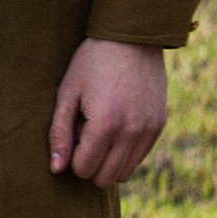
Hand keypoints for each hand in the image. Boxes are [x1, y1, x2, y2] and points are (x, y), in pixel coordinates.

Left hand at [49, 37, 168, 187]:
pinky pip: (140, 157)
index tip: (70, 132)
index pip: (85, 168)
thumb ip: (59, 133)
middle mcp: (132, 132)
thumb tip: (56, 170)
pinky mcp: (160, 126)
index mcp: (106, 124)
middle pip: (106, 177)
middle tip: (83, 132)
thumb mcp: (67, 94)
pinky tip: (115, 126)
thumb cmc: (90, 64)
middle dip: (89, 163)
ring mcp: (150, 131)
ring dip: (107, 160)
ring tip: (99, 129)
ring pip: (125, 172)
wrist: (131, 40)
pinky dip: (124, 152)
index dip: (71, 156)